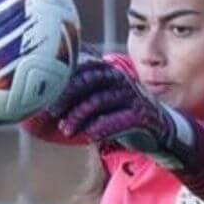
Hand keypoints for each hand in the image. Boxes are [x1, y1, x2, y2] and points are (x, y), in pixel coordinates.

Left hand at [44, 60, 199, 170]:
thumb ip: (82, 95)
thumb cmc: (121, 113)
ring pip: (100, 101)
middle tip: (52, 112)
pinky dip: (100, 128)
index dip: (63, 80)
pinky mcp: (140, 116)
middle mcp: (121, 80)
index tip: (44, 94)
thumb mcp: (102, 99)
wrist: (159, 129)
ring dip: (79, 117)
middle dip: (68, 97)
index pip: (83, 68)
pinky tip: (88, 136)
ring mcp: (132, 97)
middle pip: (90, 81)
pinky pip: (117, 120)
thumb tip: (45, 98)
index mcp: (109, 72)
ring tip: (66, 129)